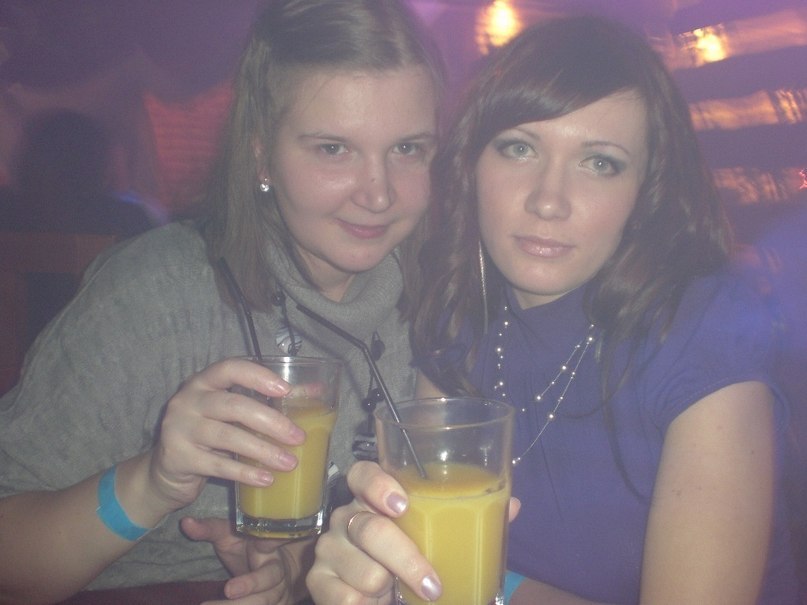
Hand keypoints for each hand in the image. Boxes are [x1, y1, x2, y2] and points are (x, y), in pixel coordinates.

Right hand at [148, 358, 304, 511]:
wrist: (164, 471)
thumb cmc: (207, 435)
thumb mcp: (229, 415)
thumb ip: (263, 402)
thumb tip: (315, 392)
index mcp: (202, 383)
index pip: (229, 369)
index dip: (257, 377)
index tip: (285, 390)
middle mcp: (187, 401)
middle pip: (233, 405)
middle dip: (271, 421)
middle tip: (298, 437)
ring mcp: (179, 429)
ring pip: (228, 437)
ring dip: (263, 450)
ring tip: (289, 462)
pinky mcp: (178, 457)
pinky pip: (218, 465)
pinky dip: (246, 472)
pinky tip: (266, 479)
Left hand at [182, 516, 307, 603]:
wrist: (272, 571)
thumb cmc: (244, 550)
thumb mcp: (229, 537)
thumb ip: (209, 529)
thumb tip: (185, 522)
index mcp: (266, 546)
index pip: (272, 540)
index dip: (272, 540)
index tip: (262, 541)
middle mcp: (277, 569)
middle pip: (270, 577)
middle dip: (251, 584)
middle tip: (228, 589)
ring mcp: (278, 591)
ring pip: (264, 601)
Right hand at [306, 462, 522, 604]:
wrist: (382, 597)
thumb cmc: (413, 557)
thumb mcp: (442, 537)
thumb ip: (472, 517)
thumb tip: (510, 505)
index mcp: (372, 496)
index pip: (361, 473)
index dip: (377, 484)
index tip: (401, 503)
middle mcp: (346, 516)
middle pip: (369, 528)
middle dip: (406, 560)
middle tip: (434, 585)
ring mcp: (329, 548)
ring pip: (363, 569)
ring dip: (390, 589)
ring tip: (398, 593)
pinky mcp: (318, 581)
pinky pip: (346, 598)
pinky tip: (376, 604)